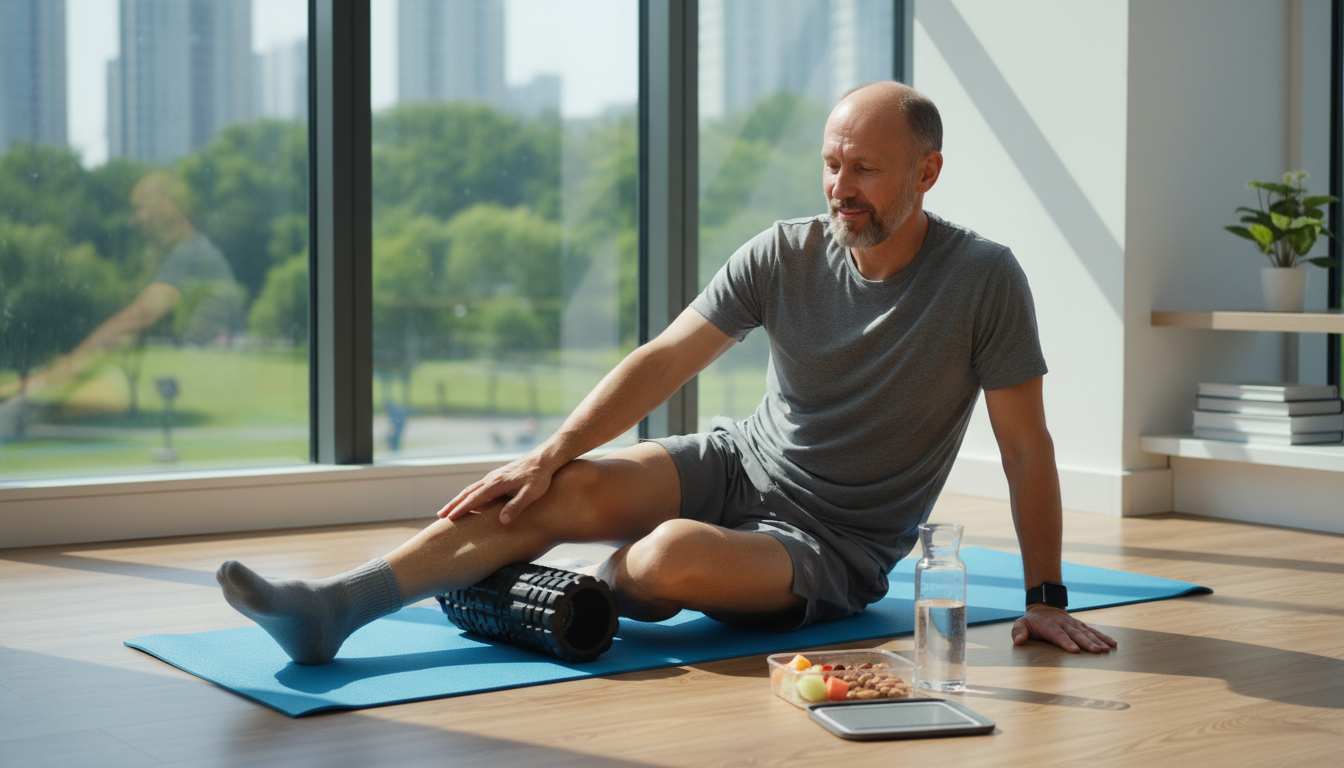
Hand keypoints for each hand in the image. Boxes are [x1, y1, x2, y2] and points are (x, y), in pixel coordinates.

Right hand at [436, 452, 559, 524]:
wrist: (545, 457)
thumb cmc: (540, 476)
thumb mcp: (532, 493)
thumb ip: (517, 505)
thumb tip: (502, 520)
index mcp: (497, 484)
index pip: (475, 498)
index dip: (462, 509)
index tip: (450, 519)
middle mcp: (492, 479)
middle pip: (468, 493)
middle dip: (454, 504)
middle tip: (440, 516)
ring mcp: (494, 476)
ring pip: (472, 488)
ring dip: (459, 499)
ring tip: (449, 509)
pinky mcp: (499, 475)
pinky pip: (478, 486)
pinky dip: (469, 493)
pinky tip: (469, 499)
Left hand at [1010, 605, 1117, 652]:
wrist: (1044, 607)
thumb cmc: (1032, 621)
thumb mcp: (1021, 624)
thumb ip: (1018, 632)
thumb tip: (1018, 642)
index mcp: (1049, 626)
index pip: (1058, 635)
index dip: (1066, 642)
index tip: (1075, 650)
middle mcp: (1064, 624)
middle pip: (1076, 634)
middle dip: (1087, 643)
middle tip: (1097, 651)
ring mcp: (1074, 624)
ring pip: (1087, 632)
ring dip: (1098, 641)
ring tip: (1107, 649)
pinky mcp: (1081, 625)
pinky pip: (1094, 631)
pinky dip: (1103, 637)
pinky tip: (1113, 644)